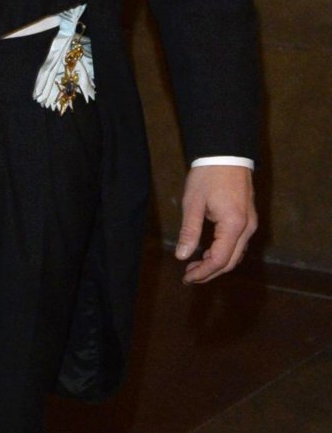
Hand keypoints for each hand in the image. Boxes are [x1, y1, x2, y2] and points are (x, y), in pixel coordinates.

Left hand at [175, 164, 256, 284]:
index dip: (203, 272)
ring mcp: (251, 224)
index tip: (187, 277)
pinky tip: (208, 251)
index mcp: (234, 225)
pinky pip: (237, 243)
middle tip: (189, 276)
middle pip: (231, 261)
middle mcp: (247, 228)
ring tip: (194, 266)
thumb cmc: (207, 176)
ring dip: (217, 263)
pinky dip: (223, 252)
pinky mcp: (248, 219)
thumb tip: (181, 256)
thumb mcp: (193, 203)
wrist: (226, 154)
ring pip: (236, 254)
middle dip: (210, 272)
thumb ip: (189, 231)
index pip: (220, 260)